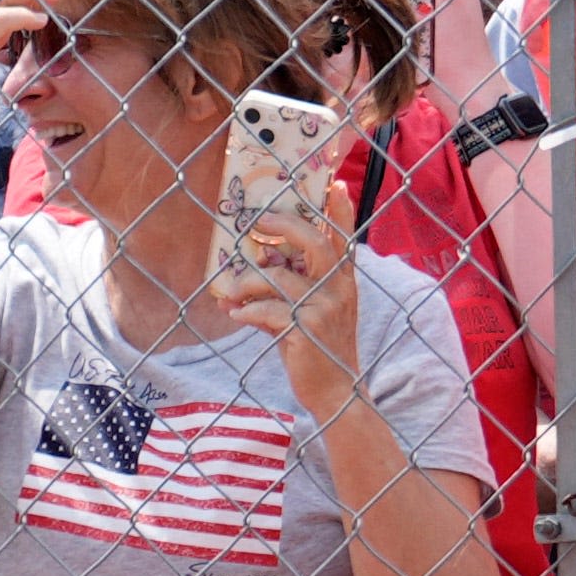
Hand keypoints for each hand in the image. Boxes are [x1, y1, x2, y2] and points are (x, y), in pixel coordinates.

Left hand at [213, 200, 367, 410]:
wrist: (335, 391)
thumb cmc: (319, 348)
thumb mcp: (311, 314)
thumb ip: (286, 291)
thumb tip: (245, 276)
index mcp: (344, 282)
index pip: (345, 239)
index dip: (341, 210)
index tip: (335, 184)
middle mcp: (338, 290)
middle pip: (314, 243)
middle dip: (285, 228)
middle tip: (259, 222)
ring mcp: (324, 309)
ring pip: (278, 279)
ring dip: (246, 283)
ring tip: (230, 292)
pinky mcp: (306, 331)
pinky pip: (266, 311)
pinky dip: (245, 311)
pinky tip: (235, 314)